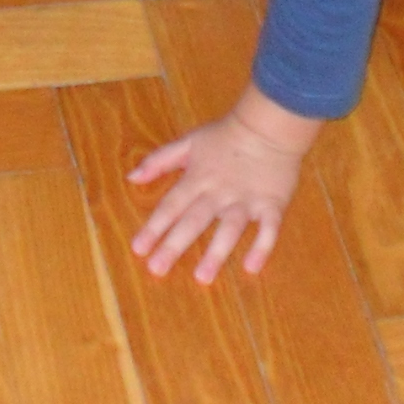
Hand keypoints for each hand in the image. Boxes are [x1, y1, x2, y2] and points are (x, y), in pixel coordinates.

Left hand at [127, 88, 322, 281]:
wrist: (268, 125)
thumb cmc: (225, 135)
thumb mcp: (188, 142)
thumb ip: (159, 160)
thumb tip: (131, 177)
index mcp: (197, 179)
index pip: (171, 206)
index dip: (154, 227)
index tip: (138, 249)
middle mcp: (219, 192)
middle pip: (194, 221)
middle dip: (174, 245)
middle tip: (157, 269)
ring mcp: (246, 200)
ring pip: (229, 229)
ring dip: (216, 253)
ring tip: (202, 277)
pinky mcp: (272, 204)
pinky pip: (268, 229)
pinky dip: (262, 247)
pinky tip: (251, 268)